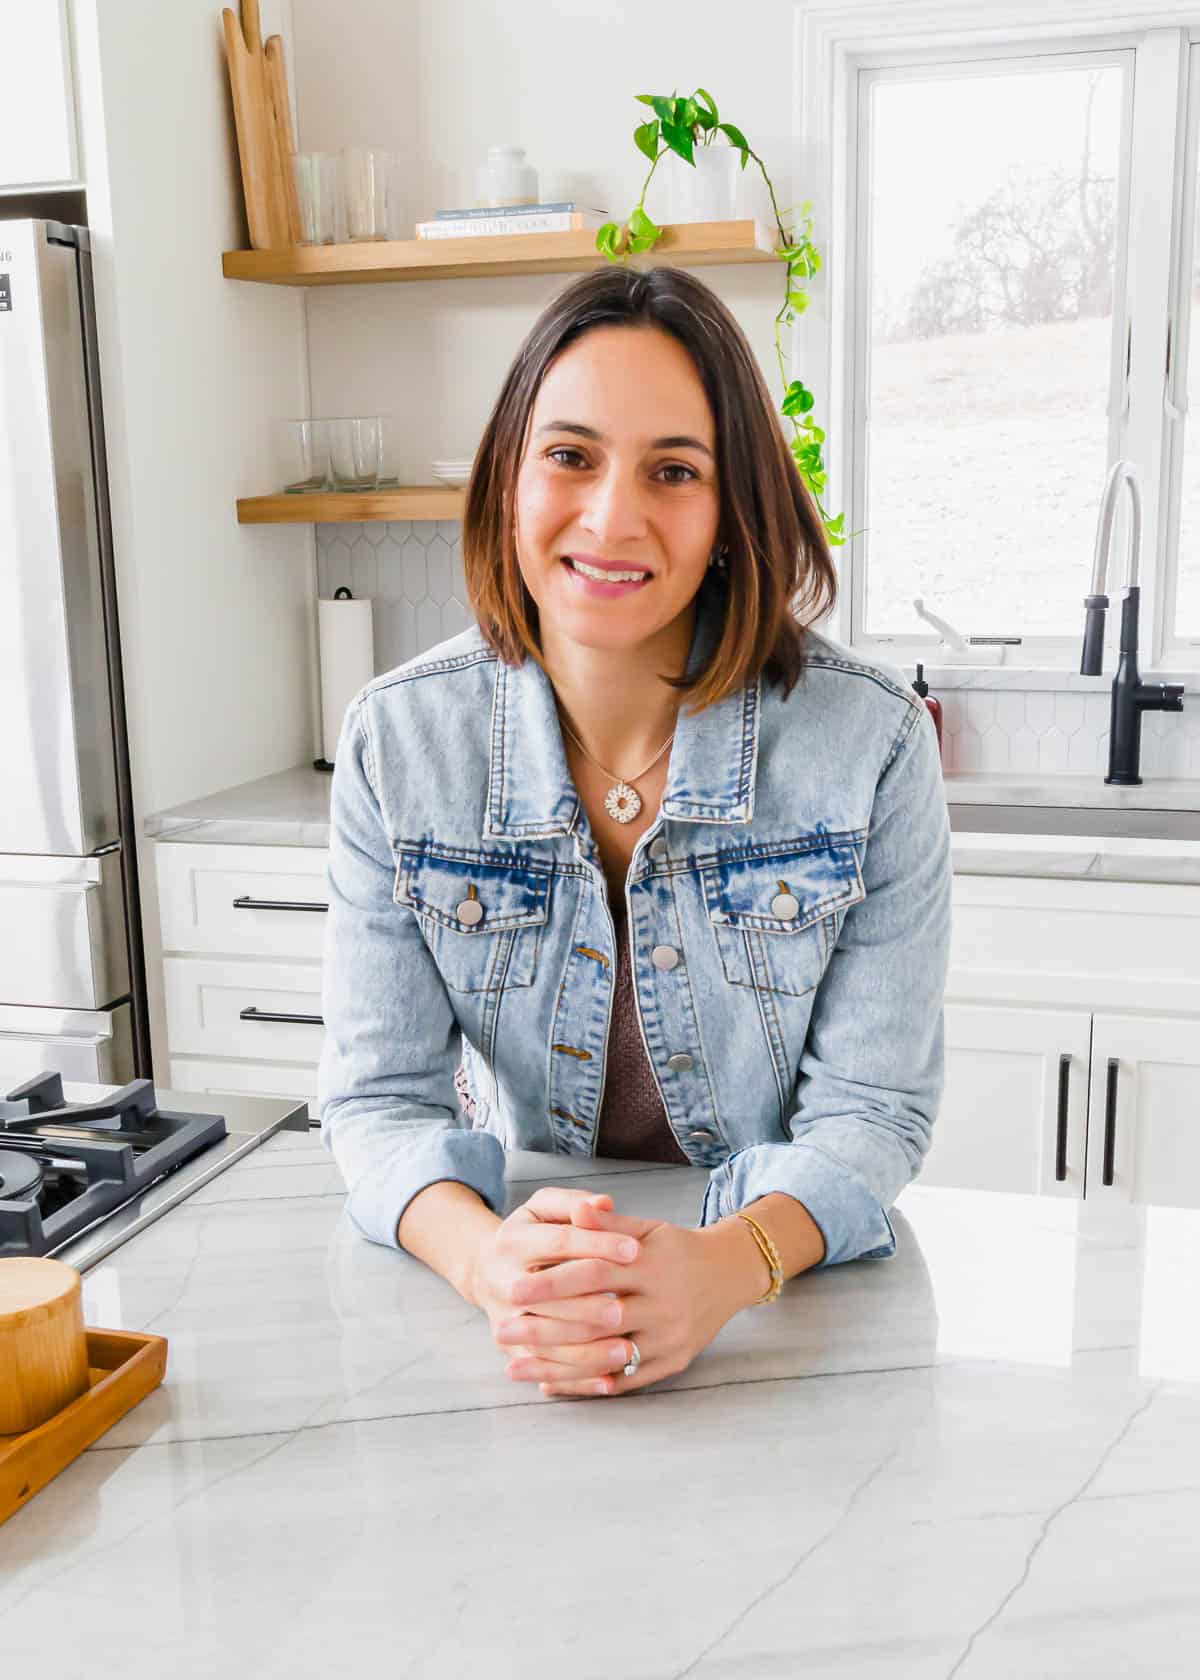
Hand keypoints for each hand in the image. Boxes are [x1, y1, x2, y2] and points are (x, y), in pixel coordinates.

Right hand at [467, 1185, 645, 1362]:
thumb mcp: (544, 1208)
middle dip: (589, 1306)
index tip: (635, 1250)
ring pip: (547, 1341)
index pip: (560, 1242)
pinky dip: (577, 1378)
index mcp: (513, 1240)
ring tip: (626, 1350)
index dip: (598, 1244)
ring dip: (586, 1350)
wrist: (488, 1268)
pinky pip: (547, 1369)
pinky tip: (608, 1380)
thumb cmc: (532, 1233)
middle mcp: (502, 1281)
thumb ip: (574, 1203)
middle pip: (549, 1298)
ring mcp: (504, 1320)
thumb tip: (604, 1202)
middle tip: (627, 1311)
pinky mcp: (512, 1351)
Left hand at [499, 1200, 744, 1399]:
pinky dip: (585, 1384)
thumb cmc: (676, 1248)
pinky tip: (550, 1383)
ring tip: (514, 1367)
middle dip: (545, 1328)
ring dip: (556, 1366)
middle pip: (595, 1319)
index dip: (553, 1282)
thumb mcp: (647, 1228)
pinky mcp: (672, 1363)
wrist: (728, 1274)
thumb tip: (574, 1210)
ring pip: (606, 1357)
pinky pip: (623, 1380)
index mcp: (651, 1266)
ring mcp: (668, 1338)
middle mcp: (662, 1304)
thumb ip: (608, 1225)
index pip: (595, 1274)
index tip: (514, 1288)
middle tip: (503, 1330)